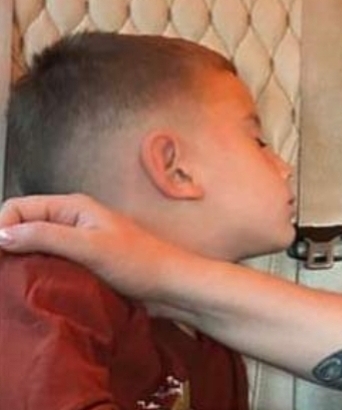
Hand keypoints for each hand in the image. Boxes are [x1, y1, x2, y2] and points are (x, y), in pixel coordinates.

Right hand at [0, 193, 179, 308]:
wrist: (171, 286)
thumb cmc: (139, 263)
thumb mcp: (89, 247)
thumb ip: (46, 237)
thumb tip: (1, 234)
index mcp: (73, 207)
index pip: (17, 208)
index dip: (0, 228)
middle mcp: (71, 220)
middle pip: (22, 225)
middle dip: (6, 243)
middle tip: (3, 271)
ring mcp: (76, 242)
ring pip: (33, 245)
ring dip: (20, 259)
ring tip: (12, 281)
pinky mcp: (81, 262)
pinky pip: (47, 262)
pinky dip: (35, 271)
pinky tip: (32, 287)